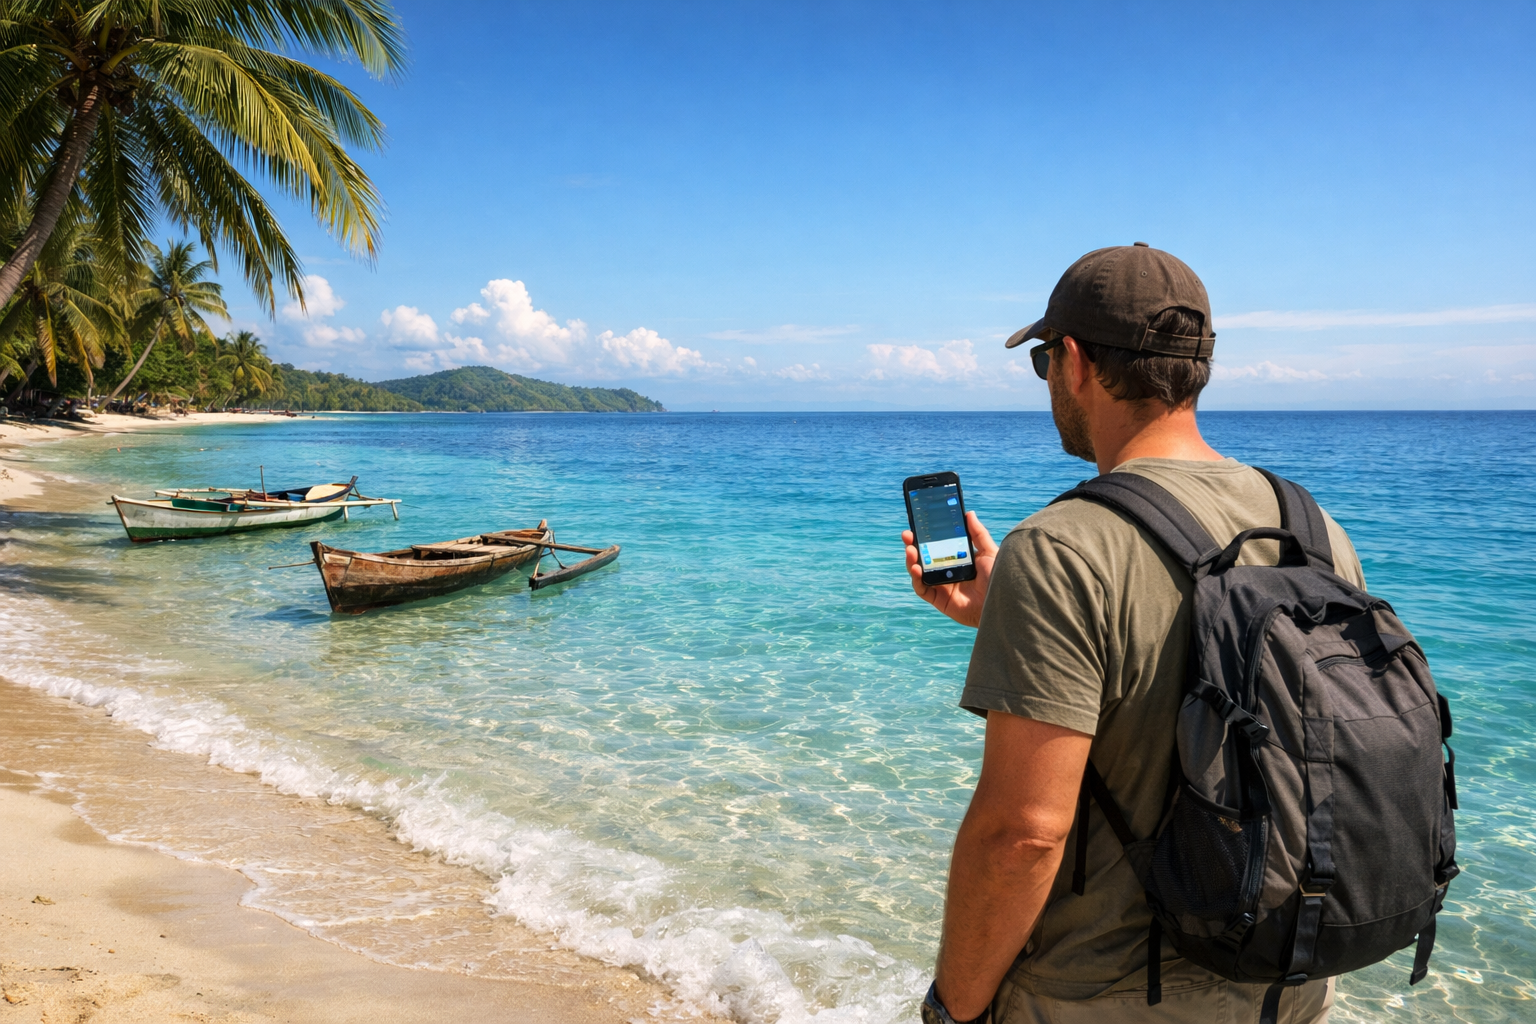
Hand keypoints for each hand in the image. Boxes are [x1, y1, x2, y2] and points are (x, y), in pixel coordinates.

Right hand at [903, 510, 998, 628]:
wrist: (1001, 602)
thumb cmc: (998, 578)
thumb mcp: (989, 552)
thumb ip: (978, 533)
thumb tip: (969, 513)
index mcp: (957, 559)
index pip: (937, 545)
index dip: (926, 535)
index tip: (918, 524)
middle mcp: (947, 571)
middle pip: (924, 557)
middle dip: (913, 545)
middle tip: (907, 535)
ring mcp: (941, 585)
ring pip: (919, 571)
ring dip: (911, 560)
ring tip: (911, 550)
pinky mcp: (939, 599)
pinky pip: (922, 589)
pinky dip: (916, 579)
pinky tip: (916, 569)